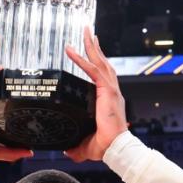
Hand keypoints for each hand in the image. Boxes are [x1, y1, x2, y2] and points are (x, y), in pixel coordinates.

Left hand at [64, 28, 127, 161]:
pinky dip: (81, 59)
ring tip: (86, 32)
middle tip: (89, 33)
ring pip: (100, 61)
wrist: (115, 148)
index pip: (102, 76)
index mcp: (108, 100)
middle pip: (103, 63)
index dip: (97, 63)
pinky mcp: (106, 91)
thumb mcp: (86, 145)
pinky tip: (71, 51)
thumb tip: (67, 151)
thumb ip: (76, 147)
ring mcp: (110, 89)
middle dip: (95, 47)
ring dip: (91, 46)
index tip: (91, 52)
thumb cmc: (106, 146)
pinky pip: (92, 70)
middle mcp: (111, 91)